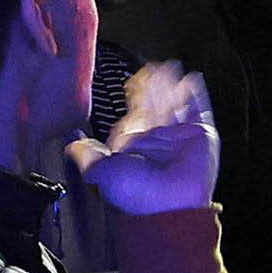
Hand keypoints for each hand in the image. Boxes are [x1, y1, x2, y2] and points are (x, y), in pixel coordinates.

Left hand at [77, 65, 217, 215]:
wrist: (166, 206)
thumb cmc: (133, 193)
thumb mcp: (98, 171)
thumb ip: (86, 153)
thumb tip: (71, 141)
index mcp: (137, 144)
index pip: (135, 113)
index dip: (135, 96)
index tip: (132, 82)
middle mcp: (158, 138)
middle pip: (155, 104)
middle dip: (153, 86)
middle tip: (150, 68)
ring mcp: (180, 136)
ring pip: (174, 102)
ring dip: (171, 85)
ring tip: (168, 66)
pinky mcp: (200, 135)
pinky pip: (199, 109)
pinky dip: (196, 94)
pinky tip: (192, 79)